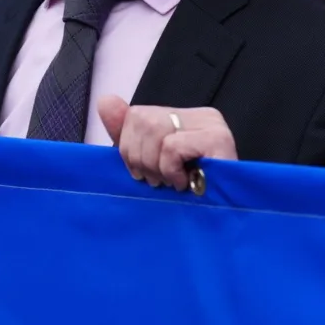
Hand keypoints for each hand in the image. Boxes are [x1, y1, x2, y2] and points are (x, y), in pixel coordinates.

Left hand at [97, 96, 236, 190]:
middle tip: (156, 181)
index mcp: (185, 118)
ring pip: (155, 130)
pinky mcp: (218, 140)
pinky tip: (184, 183)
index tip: (143, 173)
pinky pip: (172, 146)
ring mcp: (212, 125)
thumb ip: (126, 135)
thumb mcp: (149, 164)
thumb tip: (105, 102)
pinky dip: (170, 170)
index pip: (137, 114)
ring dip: (156, 166)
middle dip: (140, 158)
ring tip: (170, 183)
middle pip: (143, 120)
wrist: (219, 223)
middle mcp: (201, 115)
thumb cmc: (186, 197)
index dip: (129, 148)